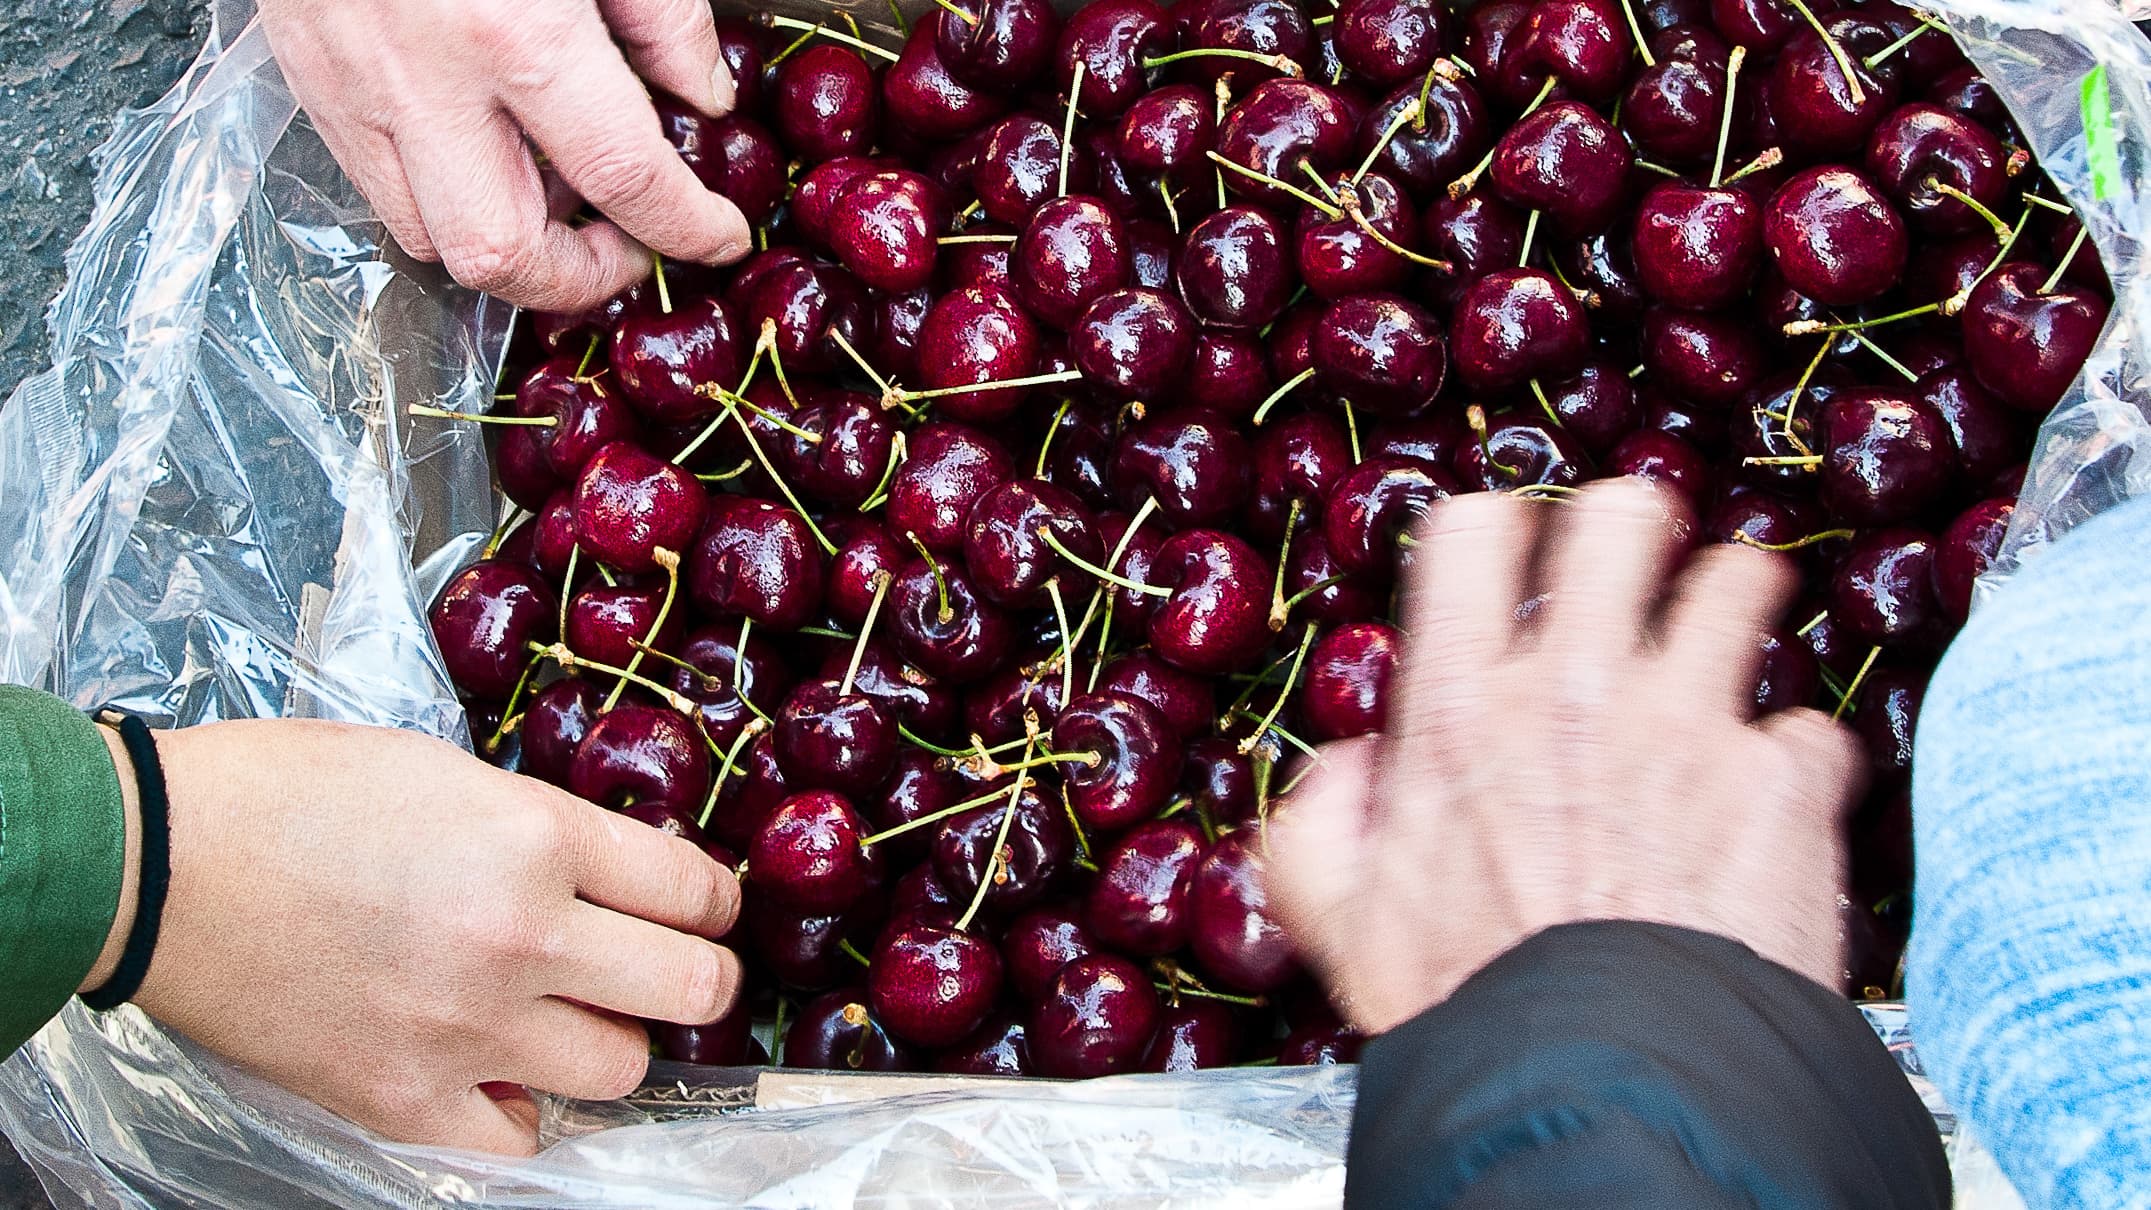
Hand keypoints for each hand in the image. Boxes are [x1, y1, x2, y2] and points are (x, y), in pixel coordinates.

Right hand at [119, 720, 740, 1154]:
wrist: (157, 862)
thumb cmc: (288, 792)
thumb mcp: (445, 768)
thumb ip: (540, 826)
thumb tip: (610, 870)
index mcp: (536, 837)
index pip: (696, 889)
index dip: (715, 901)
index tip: (705, 908)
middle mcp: (524, 936)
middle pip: (692, 988)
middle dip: (700, 978)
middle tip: (676, 970)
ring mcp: (469, 1029)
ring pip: (623, 1070)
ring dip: (612, 1043)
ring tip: (573, 1017)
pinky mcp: (406, 1099)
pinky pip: (522, 1139)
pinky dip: (525, 1113)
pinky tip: (503, 1075)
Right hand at [257, 0, 749, 311]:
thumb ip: (659, 13)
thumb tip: (701, 96)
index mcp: (516, 31)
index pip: (622, 175)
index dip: (685, 226)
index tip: (718, 234)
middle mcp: (426, 78)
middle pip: (500, 252)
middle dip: (577, 279)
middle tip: (629, 249)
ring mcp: (352, 86)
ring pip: (426, 238)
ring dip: (504, 247)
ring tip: (557, 202)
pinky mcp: (308, 78)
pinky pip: (374, 187)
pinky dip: (439, 201)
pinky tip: (485, 157)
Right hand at [1265, 480, 1862, 1034]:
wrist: (1601, 1078)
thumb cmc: (1471, 1004)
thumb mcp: (1342, 921)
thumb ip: (1320, 829)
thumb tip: (1351, 776)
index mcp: (1463, 707)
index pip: (1475, 534)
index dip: (1499, 528)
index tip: (1517, 550)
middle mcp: (1579, 688)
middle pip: (1621, 519)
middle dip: (1635, 527)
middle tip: (1642, 568)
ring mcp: (1690, 723)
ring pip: (1740, 583)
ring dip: (1737, 605)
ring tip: (1734, 638)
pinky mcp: (1782, 781)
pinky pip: (1809, 732)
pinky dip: (1793, 763)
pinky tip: (1775, 801)